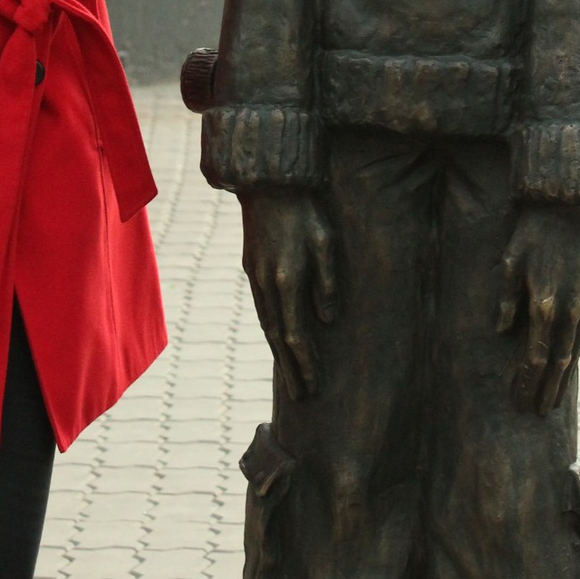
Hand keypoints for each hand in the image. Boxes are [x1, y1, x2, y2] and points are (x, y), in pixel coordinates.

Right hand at [239, 189, 336, 399]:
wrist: (268, 183)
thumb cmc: (306, 210)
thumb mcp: (326, 242)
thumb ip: (327, 282)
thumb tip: (328, 319)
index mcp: (286, 281)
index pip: (296, 334)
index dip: (306, 363)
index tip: (314, 385)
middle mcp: (266, 285)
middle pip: (277, 337)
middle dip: (291, 368)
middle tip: (301, 395)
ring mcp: (255, 277)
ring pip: (267, 324)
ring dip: (279, 353)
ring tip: (291, 374)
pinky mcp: (251, 267)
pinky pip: (262, 308)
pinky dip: (271, 330)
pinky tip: (278, 337)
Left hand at [497, 205, 579, 417]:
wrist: (568, 209)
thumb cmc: (531, 234)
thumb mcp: (510, 264)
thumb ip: (506, 301)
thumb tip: (502, 333)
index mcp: (545, 304)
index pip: (534, 357)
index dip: (525, 382)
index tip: (516, 401)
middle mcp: (570, 310)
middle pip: (558, 363)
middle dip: (546, 390)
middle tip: (536, 414)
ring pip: (574, 352)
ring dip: (563, 380)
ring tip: (552, 401)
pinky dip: (573, 356)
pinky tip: (565, 367)